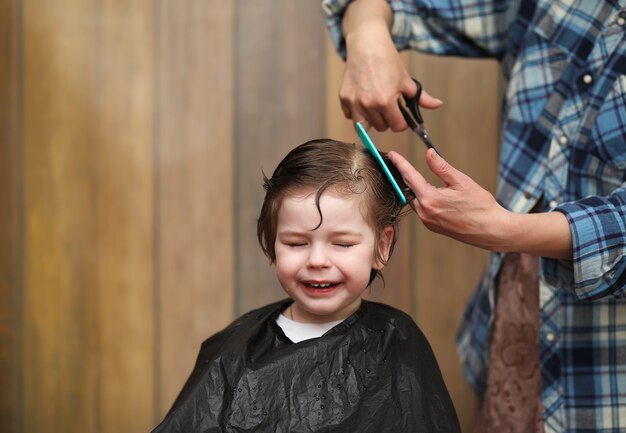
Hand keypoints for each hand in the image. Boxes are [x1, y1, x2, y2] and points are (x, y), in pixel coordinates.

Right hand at [340, 0, 441, 131]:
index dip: (401, 122)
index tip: (400, 115)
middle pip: (381, 127)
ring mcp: (354, 102)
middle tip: (388, 106)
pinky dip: (357, 113)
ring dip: (371, 119)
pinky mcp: (344, 98)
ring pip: (364, 126)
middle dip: (386, 120)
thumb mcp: (406, 80)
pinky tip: (363, 101)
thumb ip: (420, 97)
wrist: (367, 44)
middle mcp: (368, 104)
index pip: (396, 126)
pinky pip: (350, 116)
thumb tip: (438, 105)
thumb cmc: (387, 60)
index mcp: (386, 101)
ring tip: (376, 106)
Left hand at [388, 149, 572, 258]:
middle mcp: (425, 212)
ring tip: (416, 177)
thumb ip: (442, 167)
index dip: (400, 164)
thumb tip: (429, 154)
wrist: (491, 230)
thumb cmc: (480, 206)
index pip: (410, 177)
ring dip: (415, 189)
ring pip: (414, 200)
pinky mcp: (432, 227)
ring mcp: (427, 222)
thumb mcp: (462, 182)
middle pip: (409, 190)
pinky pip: (421, 210)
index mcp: (431, 199)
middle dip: (406, 176)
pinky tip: (429, 193)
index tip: (392, 155)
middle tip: (400, 163)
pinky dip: (422, 199)